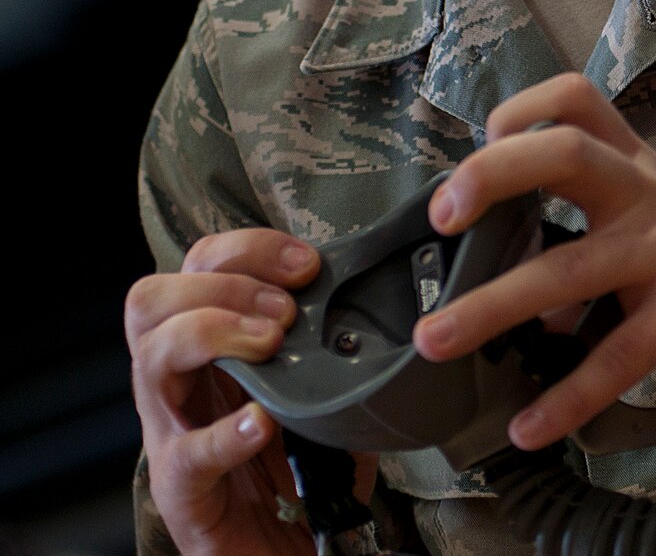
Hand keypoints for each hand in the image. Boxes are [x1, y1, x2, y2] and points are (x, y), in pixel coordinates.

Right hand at [126, 230, 377, 554]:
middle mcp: (177, 381)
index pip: (198, 266)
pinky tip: (260, 421)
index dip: (248, 250)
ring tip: (271, 344)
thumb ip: (333, 345)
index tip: (307, 263)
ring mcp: (171, 432)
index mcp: (207, 344)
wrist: (279, 547)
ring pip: (152, 356)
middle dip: (221, 285)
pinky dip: (225, 433)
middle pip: (153, 300)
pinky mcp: (183, 489)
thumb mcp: (316, 386)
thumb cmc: (295, 460)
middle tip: (285, 308)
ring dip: (214, 333)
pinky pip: (188, 453)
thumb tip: (382, 300)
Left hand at [412, 73, 655, 450]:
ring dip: (491, 307)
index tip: (476, 148)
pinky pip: (619, 354)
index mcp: (645, 172)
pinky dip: (567, 397)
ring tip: (438, 339)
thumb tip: (508, 297)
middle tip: (443, 218)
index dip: (521, 112)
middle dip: (490, 176)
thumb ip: (598, 248)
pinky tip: (533, 427)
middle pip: (565, 152)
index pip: (579, 102)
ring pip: (568, 268)